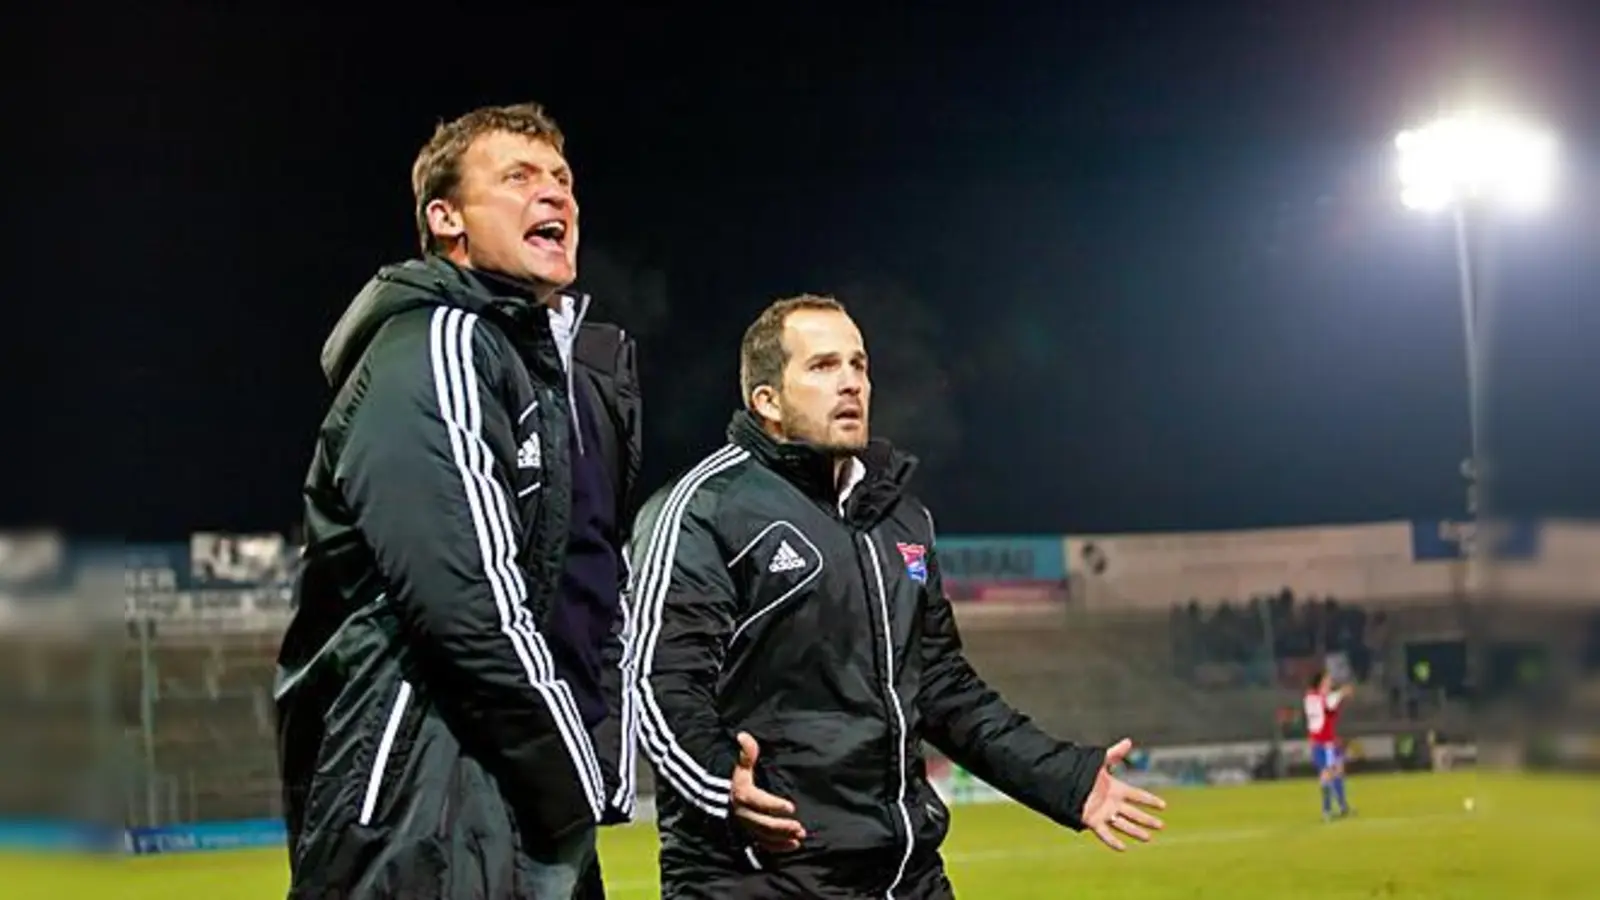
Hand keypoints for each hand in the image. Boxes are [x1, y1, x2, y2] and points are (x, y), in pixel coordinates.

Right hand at [731, 732, 805, 852]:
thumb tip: (744, 736)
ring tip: (799, 837)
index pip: (758, 801)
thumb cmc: (735, 778)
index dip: (774, 805)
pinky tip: (792, 845)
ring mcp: (745, 825)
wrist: (718, 797)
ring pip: (763, 835)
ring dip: (781, 838)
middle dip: (781, 826)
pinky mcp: (748, 834)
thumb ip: (746, 752)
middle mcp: (742, 813)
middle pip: (762, 823)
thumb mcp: (740, 765)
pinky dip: (777, 846)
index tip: (791, 807)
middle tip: (799, 827)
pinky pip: (762, 844)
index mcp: (742, 794)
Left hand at [1080, 738, 1166, 850]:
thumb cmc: (1082, 771)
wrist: (1063, 781)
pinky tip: (1123, 848)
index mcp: (1116, 789)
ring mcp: (1103, 813)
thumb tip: (1128, 741)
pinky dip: (1113, 841)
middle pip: (1134, 813)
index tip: (1163, 805)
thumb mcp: (1101, 761)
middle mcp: (1112, 803)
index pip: (1137, 795)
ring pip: (1123, 824)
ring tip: (1148, 838)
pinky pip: (1105, 833)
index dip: (1150, 800)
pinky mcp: (1092, 821)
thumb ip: (1115, 753)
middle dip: (1147, 819)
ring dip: (1136, 831)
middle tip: (1161, 825)